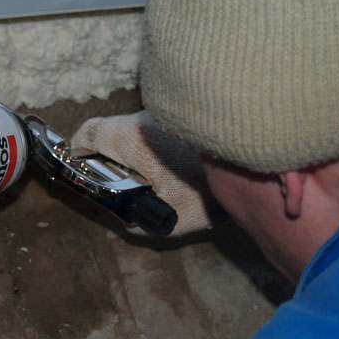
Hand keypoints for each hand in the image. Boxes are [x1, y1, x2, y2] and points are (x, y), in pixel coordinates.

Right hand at [72, 110, 219, 235]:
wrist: (261, 167)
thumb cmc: (208, 192)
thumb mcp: (169, 221)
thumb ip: (139, 225)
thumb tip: (127, 223)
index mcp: (130, 139)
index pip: (90, 132)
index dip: (77, 146)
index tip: (78, 160)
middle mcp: (145, 117)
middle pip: (115, 129)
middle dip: (111, 152)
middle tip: (117, 177)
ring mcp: (170, 113)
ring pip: (142, 127)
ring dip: (141, 149)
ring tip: (157, 177)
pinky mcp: (192, 114)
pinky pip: (166, 127)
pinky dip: (165, 144)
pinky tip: (183, 167)